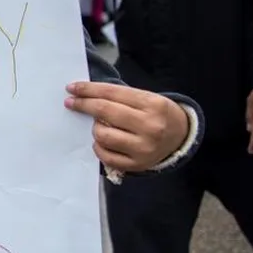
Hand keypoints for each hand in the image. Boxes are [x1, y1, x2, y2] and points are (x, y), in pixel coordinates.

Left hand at [65, 82, 189, 171]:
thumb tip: (85, 95)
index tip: (72, 88)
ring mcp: (143, 148)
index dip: (88, 89)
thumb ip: (120, 97)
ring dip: (95, 128)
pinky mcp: (137, 165)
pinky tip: (102, 141)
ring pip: (102, 135)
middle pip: (105, 111)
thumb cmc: (157, 114)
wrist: (181, 138)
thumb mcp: (147, 98)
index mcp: (152, 104)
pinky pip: (105, 156)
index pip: (112, 93)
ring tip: (100, 125)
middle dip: (84, 105)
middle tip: (71, 102)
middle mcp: (150, 126)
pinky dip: (98, 147)